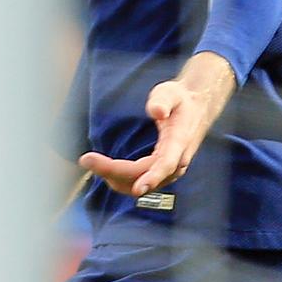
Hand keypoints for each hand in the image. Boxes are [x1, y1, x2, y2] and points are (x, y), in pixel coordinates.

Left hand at [79, 53, 234, 198]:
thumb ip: (163, 100)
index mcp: (179, 142)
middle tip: (86, 160)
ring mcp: (171, 169)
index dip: (152, 178)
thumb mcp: (171, 92)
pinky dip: (122, 181)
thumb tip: (156, 112)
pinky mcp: (163, 172)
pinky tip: (106, 172)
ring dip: (116, 179)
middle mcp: (177, 161)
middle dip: (114, 172)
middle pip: (144, 176)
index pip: (166, 164)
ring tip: (92, 164)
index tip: (138, 189)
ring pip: (142, 185)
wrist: (195, 109)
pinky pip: (142, 183)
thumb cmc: (179, 100)